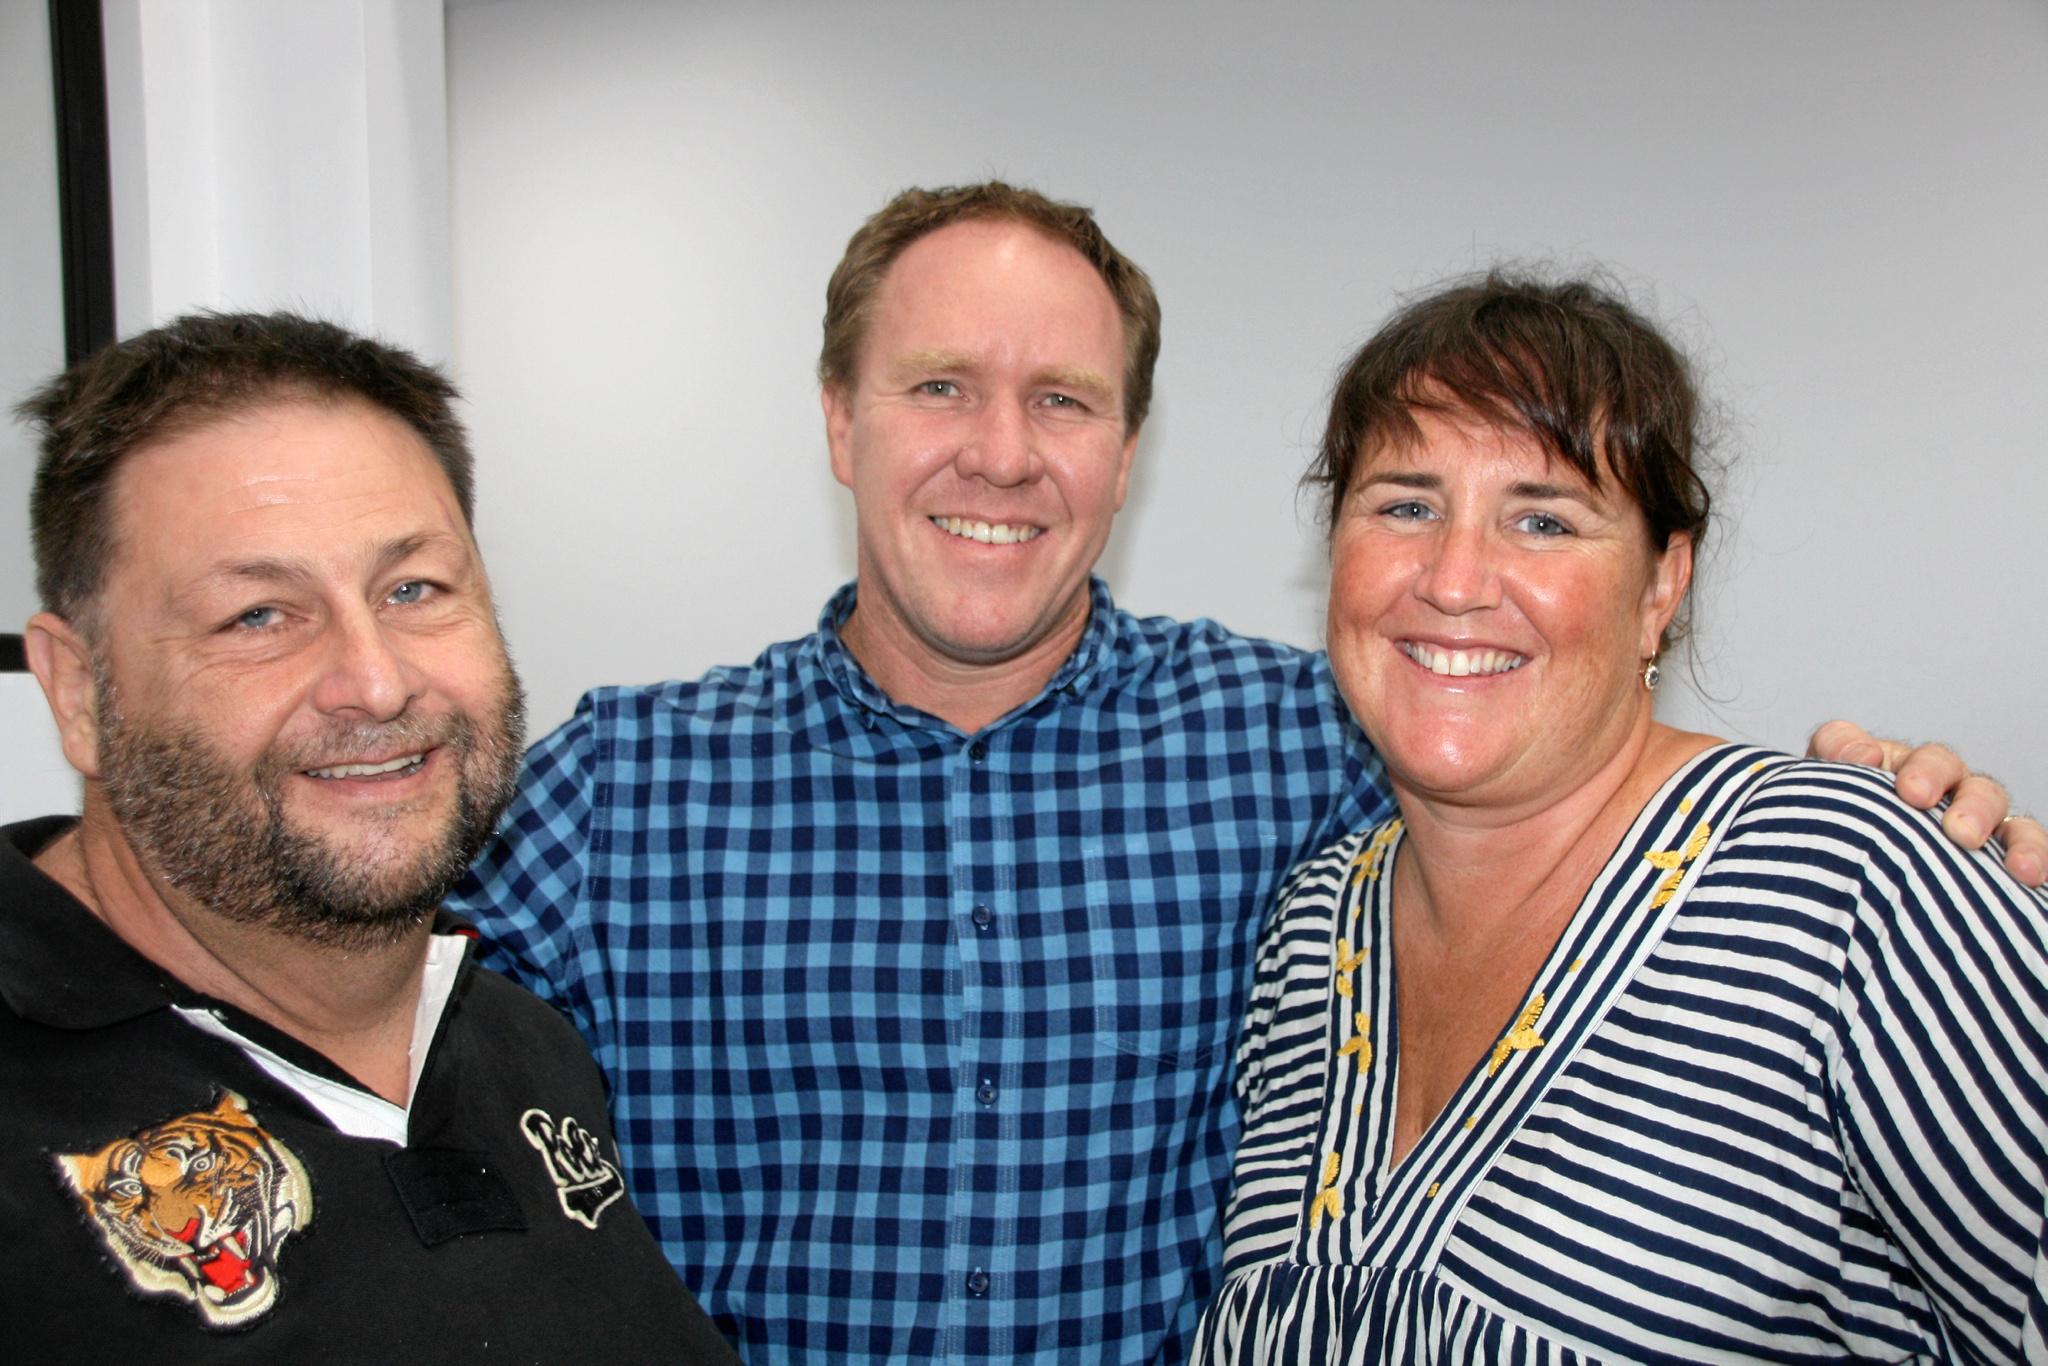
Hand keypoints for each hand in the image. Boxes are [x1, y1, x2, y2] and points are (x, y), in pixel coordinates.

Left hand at [1810, 720, 2045, 886]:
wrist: (1852, 921)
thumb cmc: (1830, 871)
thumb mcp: (1805, 838)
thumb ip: (1796, 808)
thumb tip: (1828, 767)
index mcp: (1867, 777)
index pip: (1853, 747)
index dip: (1850, 748)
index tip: (1860, 763)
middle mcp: (1923, 790)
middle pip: (1936, 762)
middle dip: (1930, 773)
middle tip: (1916, 797)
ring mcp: (1967, 821)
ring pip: (1987, 797)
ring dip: (1982, 812)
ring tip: (1967, 838)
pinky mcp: (2002, 859)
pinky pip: (2028, 846)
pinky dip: (2034, 854)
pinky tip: (2027, 875)